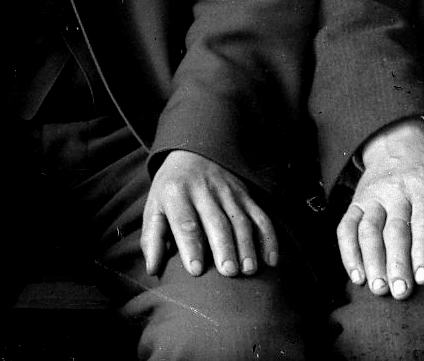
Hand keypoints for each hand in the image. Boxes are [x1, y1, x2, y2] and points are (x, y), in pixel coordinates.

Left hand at [140, 150, 278, 278]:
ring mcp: (227, 191)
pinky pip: (261, 216)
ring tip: (249, 270)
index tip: (196, 270)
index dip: (191, 246)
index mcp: (176, 193)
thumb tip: (152, 270)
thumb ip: (152, 239)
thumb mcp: (154, 207)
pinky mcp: (245, 195)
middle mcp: (203, 190)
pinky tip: (271, 260)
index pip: (185, 221)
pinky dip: (268, 238)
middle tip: (229, 272)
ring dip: (247, 245)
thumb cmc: (171, 189)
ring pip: (240, 220)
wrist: (192, 151)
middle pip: (216, 221)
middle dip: (224, 247)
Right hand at [337, 117, 423, 299]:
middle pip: (394, 229)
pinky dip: (348, 252)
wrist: (396, 141)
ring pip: (368, 230)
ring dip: (371, 261)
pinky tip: (356, 275)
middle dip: (396, 263)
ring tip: (379, 288)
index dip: (423, 249)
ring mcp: (372, 197)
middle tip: (401, 291)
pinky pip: (346, 227)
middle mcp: (395, 190)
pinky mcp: (356, 203)